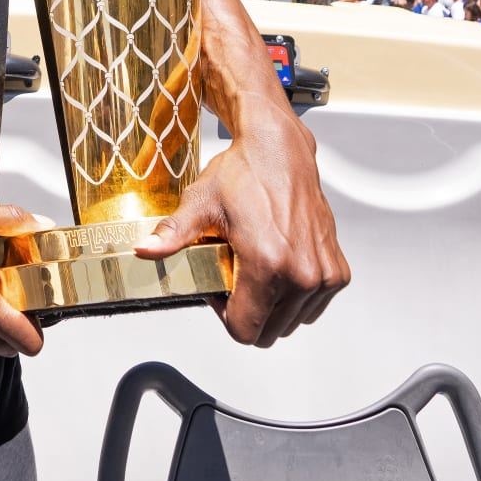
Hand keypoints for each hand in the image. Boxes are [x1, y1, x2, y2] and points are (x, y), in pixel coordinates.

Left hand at [135, 0, 349, 346]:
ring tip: (254, 267)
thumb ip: (172, 235)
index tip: (218, 289)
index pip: (244, 329)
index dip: (224, 315)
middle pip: (268, 331)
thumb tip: (144, 250)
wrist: (279, 150)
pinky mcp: (336, 270)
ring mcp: (323, 274)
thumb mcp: (200, 205)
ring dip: (271, 304)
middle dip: (247, 310)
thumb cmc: (245, 173)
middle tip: (233, 275)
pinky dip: (294, 295)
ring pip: (291, 321)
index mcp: (269, 265)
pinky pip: (313, 305)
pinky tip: (277, 264)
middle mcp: (302, 274)